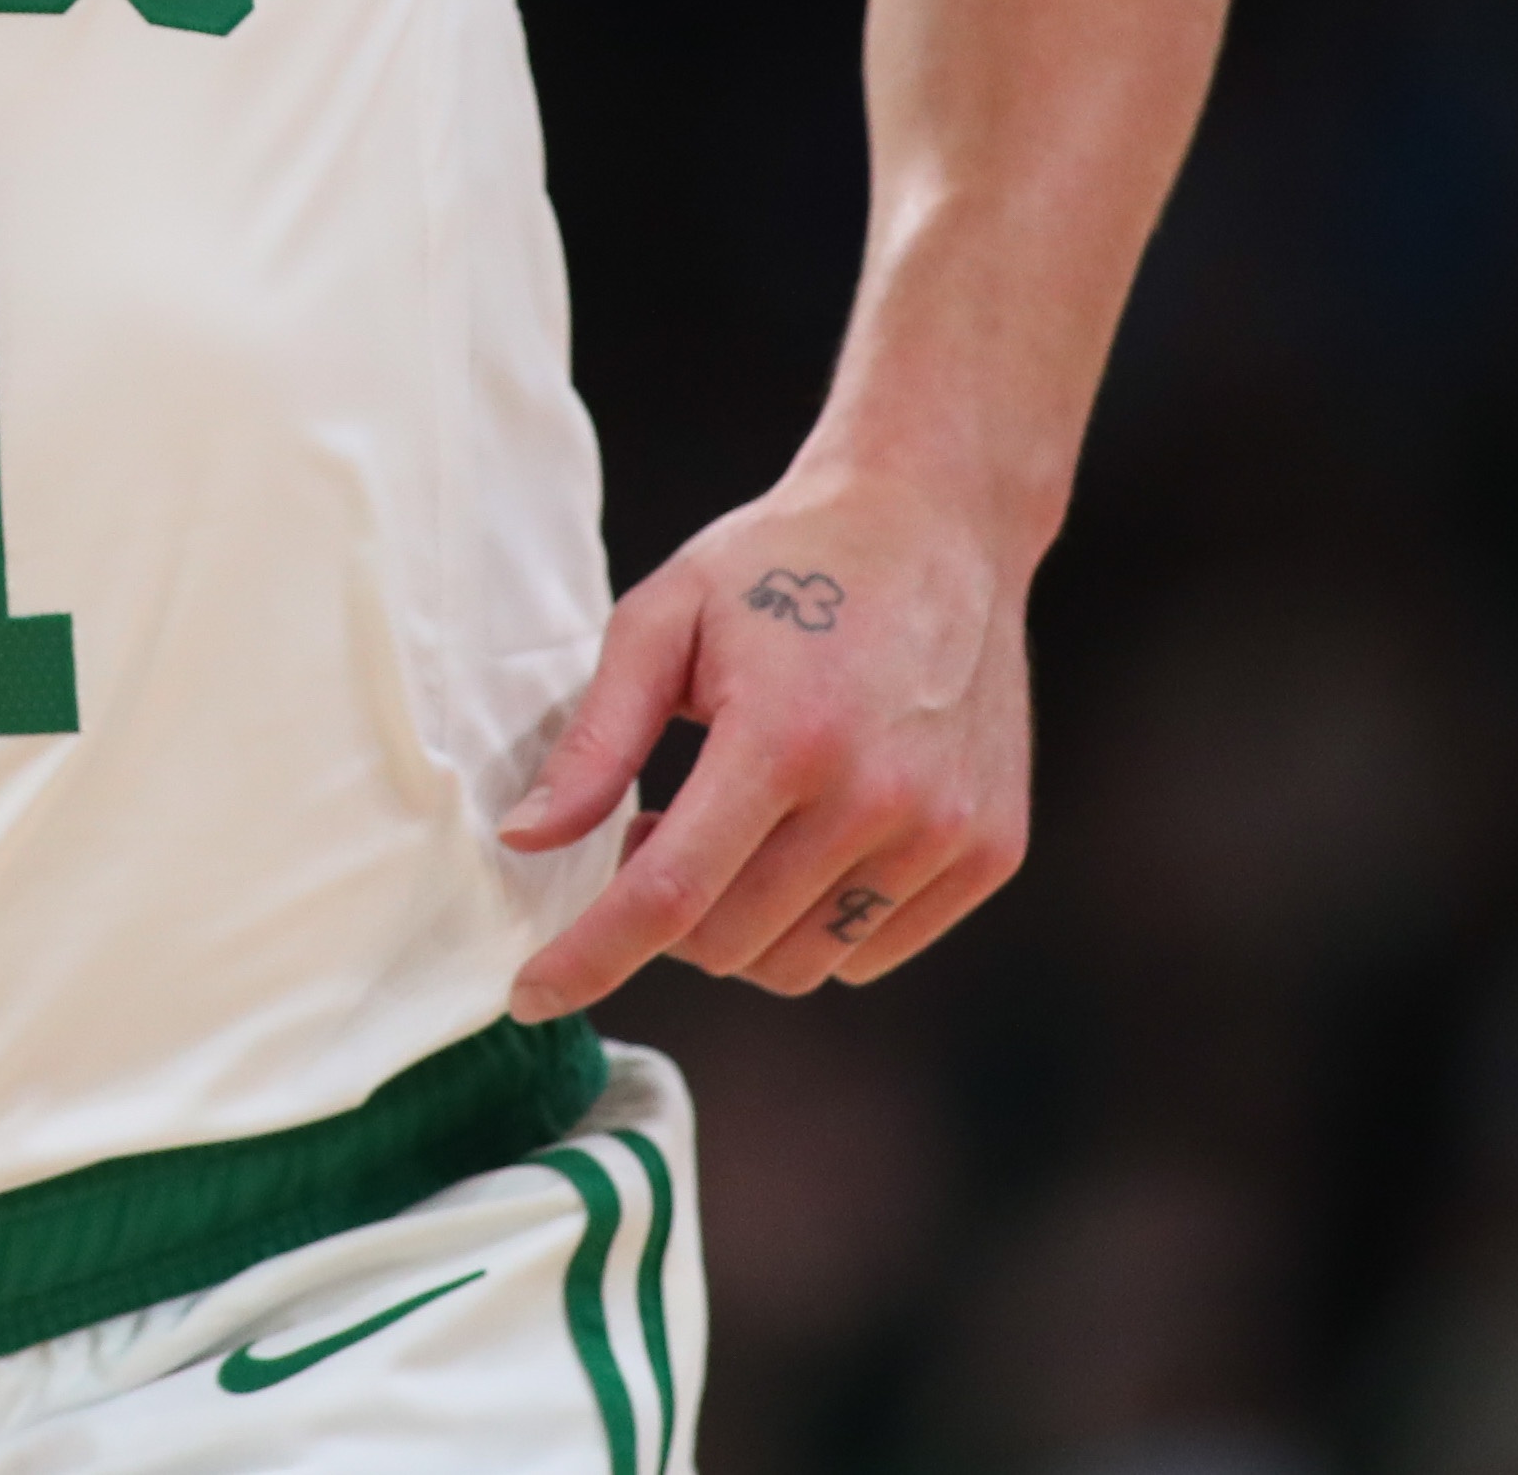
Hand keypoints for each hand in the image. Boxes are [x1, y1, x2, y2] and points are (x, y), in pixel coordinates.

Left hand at [494, 472, 1033, 1011]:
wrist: (935, 521)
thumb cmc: (781, 563)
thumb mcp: (661, 620)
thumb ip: (595, 741)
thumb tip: (527, 841)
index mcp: (785, 737)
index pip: (669, 896)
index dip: (589, 956)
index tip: (530, 994)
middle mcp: (879, 798)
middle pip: (728, 944)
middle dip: (662, 917)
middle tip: (650, 828)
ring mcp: (946, 833)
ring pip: (799, 964)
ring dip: (738, 928)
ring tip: (729, 828)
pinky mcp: (989, 851)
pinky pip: (872, 950)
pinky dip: (817, 923)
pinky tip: (806, 837)